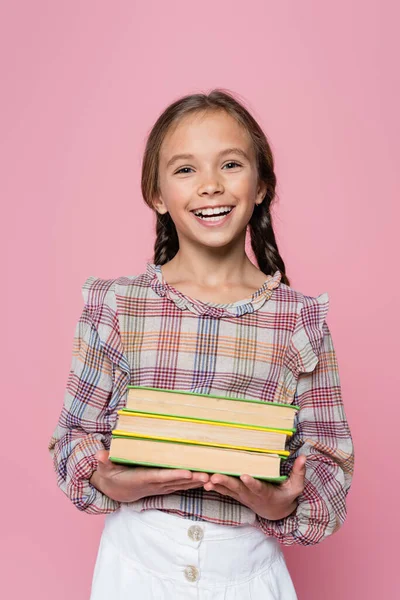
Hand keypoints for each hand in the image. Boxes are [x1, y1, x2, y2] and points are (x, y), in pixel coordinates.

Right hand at [90, 450, 209, 502]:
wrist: (115, 490)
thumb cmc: (111, 475)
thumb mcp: (105, 468)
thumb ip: (104, 461)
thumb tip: (99, 455)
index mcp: (142, 478)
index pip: (160, 476)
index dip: (174, 475)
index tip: (187, 472)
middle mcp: (154, 484)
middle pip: (175, 482)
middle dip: (191, 480)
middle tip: (207, 475)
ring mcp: (160, 487)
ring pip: (181, 485)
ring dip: (196, 483)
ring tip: (212, 477)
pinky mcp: (164, 486)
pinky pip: (181, 486)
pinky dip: (193, 484)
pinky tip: (206, 480)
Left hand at [203, 455, 305, 519]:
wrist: (275, 512)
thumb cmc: (286, 496)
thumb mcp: (296, 488)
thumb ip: (299, 473)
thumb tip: (304, 457)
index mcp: (266, 493)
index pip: (258, 487)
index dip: (251, 483)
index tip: (245, 476)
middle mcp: (251, 495)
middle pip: (237, 489)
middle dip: (226, 482)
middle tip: (215, 476)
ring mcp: (242, 496)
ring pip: (227, 490)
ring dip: (216, 485)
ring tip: (206, 479)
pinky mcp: (236, 495)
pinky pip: (223, 491)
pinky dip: (214, 486)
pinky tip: (203, 480)